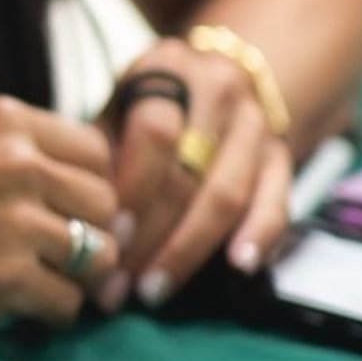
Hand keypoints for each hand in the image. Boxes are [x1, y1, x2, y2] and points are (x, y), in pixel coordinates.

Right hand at [0, 97, 121, 330]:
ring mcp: (17, 219)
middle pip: (106, 203)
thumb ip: (7, 154)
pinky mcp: (7, 278)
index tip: (66, 212)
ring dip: (73, 278)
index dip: (88, 186)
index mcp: (3, 118)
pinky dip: (48, 314)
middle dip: (90, 234)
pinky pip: (66, 304)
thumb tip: (75, 190)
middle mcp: (18, 160)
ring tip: (36, 284)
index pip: (96, 150)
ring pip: (98, 256)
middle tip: (57, 258)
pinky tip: (16, 309)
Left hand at [108, 39, 291, 307]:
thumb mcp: (119, 103)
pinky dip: (260, 237)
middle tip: (119, 283)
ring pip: (228, 195)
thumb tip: (78, 218)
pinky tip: (238, 268)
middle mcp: (220, 92)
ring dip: (189, 251)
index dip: (132, 190)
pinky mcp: (283, 157)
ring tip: (153, 290)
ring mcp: (257, 125)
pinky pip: (278, 202)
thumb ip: (102, 150)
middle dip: (151, 238)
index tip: (106, 237)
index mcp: (170, 70)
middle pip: (189, 174)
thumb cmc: (151, 100)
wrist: (220, 73)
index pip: (155, 134)